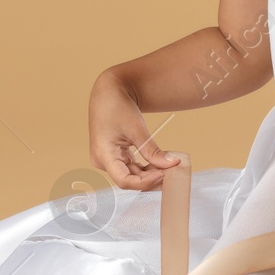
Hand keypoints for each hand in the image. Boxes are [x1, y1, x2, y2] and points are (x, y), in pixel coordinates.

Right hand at [88, 70, 181, 190]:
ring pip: (131, 174)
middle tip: (171, 172)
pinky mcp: (114, 155)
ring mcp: (107, 159)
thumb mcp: (137, 129)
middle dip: (150, 178)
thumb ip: (152, 151)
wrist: (109, 91)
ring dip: (149, 173)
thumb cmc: (117, 106)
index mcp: (103, 155)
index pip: (125, 181)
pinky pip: (130, 166)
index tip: (163, 174)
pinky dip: (145, 167)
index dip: (145, 182)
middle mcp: (102, 161)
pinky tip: (159, 163)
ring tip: (167, 167)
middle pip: (129, 179)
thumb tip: (171, 164)